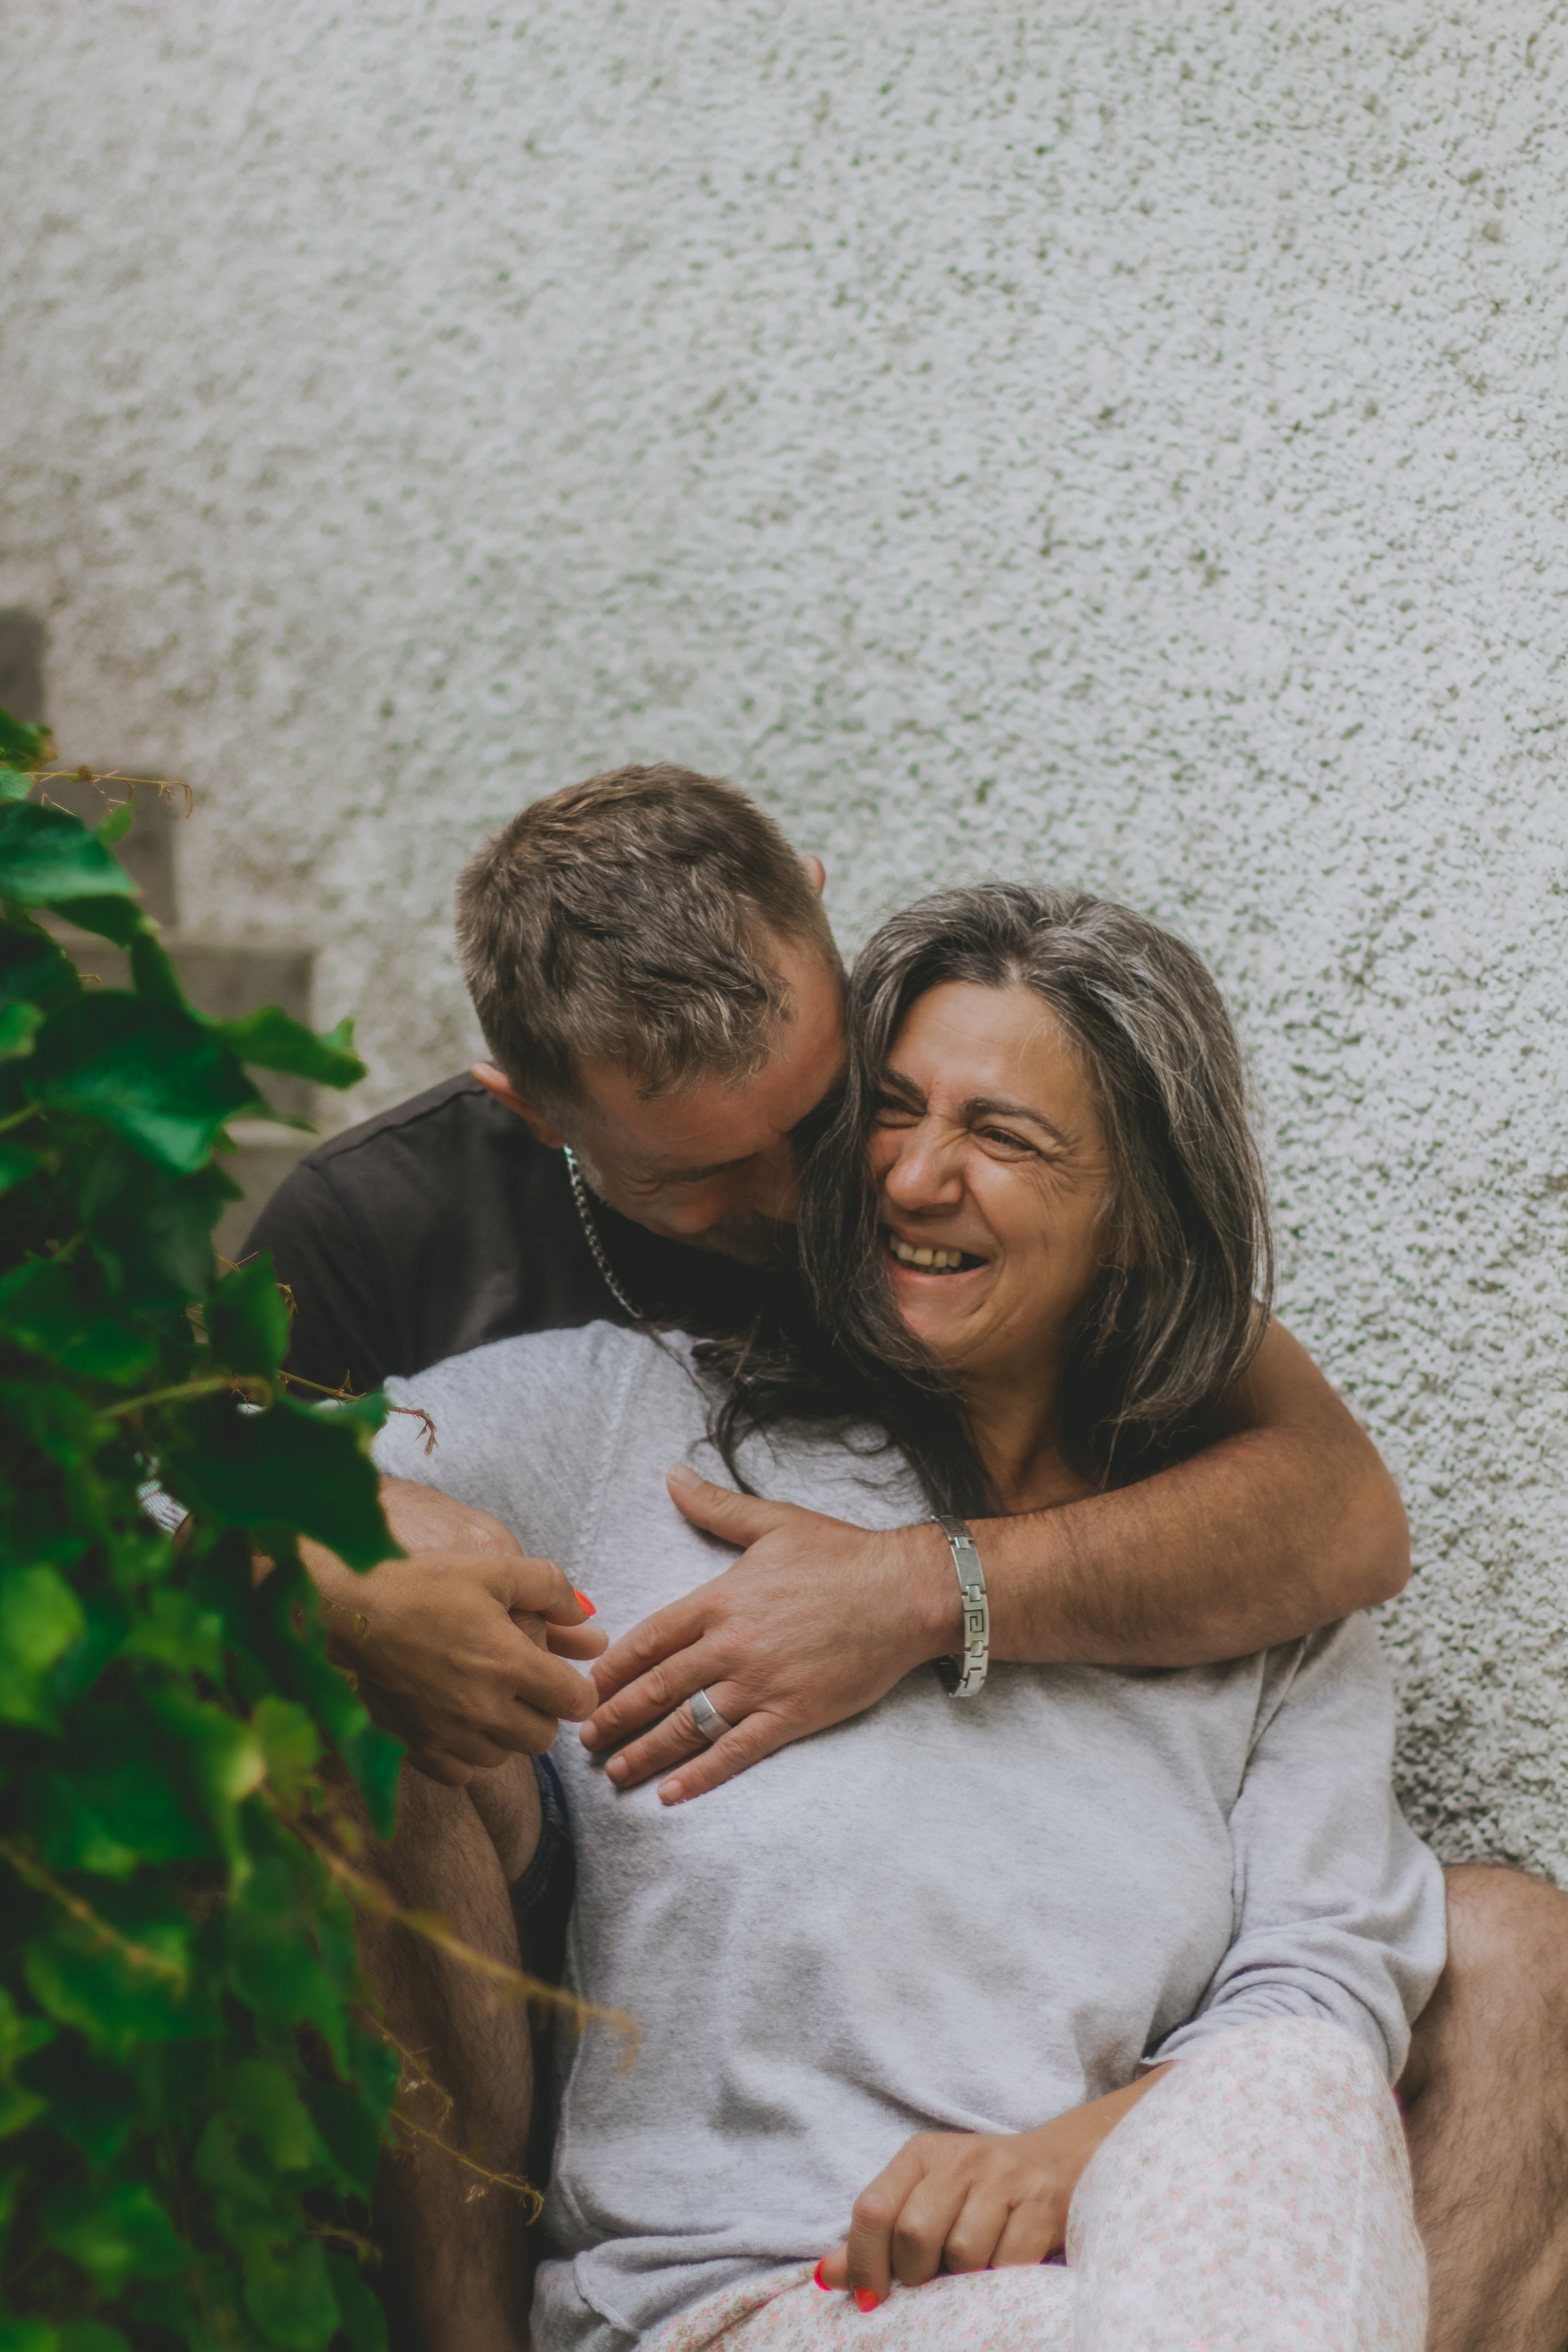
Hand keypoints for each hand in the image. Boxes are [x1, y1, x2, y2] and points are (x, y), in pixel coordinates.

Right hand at [302, 1479, 605, 1786]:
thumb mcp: (491, 1569)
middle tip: (523, 1686)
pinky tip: (456, 1721)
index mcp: (507, 1663)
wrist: (344, 1612)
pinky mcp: (415, 1749)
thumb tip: (583, 1614)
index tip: (560, 1676)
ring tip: (487, 1699)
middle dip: (542, 1712)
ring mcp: (446, 1734)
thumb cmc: (418, 1584)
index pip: (575, 1701)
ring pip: (503, 1756)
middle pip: (544, 1737)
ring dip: (504, 1733)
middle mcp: (482, 1708)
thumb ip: (548, 1587)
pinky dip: (466, 1754)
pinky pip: (461, 1773)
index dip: (576, 1688)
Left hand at [579, 1466, 956, 1802]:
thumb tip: (672, 1475)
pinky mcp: (792, 1715)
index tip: (585, 1686)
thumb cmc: (843, 1555)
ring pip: (687, 1725)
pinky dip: (700, 1774)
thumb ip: (715, 1506)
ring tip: (614, 1770)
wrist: (906, 1592)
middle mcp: (731, 1646)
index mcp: (720, 1600)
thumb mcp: (773, 1522)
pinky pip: (735, 1751)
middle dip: (614, 1715)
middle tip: (581, 1737)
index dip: (612, 1668)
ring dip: (644, 1750)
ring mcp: (760, 1684)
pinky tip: (672, 1792)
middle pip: (656, 1688)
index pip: (649, 1640)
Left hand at [815, 2071, 1171, 2305]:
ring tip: (973, 2265)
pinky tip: (1006, 2261)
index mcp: (921, 2155)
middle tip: (931, 2280)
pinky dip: (1002, 2276)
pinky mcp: (1041, 2204)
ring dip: (964, 2277)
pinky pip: (1008, 2263)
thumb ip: (876, 2237)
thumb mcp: (922, 2198)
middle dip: (918, 2274)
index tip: (869, 2298)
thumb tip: (825, 2276)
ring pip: (962, 2253)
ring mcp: (1003, 2178)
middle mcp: (959, 2159)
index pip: (873, 2209)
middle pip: (914, 2234)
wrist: (1061, 2163)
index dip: (865, 2262)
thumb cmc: (978, 2192)